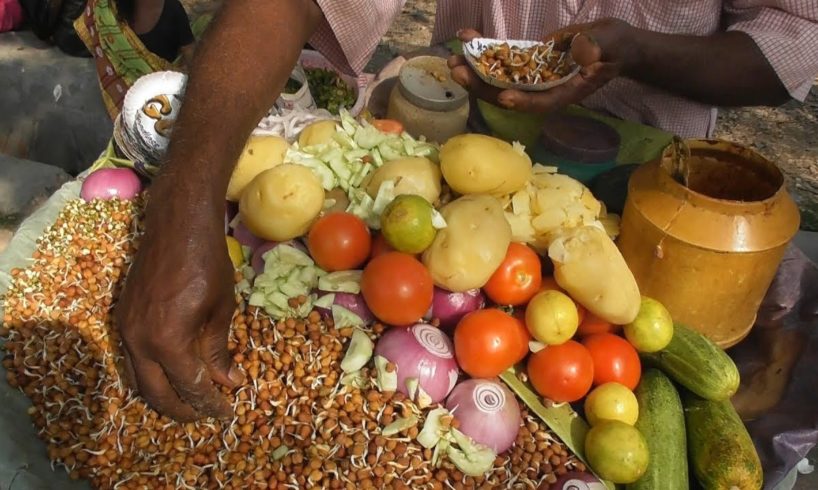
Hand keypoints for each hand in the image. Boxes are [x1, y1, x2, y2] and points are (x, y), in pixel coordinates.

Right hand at [115, 184, 241, 420]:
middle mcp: (139, 341)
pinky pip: (133, 358)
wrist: (177, 226)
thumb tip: (228, 382)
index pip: (188, 386)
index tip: (226, 412)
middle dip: (182, 409)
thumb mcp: (221, 309)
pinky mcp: (122, 318)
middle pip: (156, 393)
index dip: (209, 403)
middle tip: (205, 414)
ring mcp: (126, 329)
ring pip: (140, 379)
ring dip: (163, 394)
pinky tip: (171, 373)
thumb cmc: (207, 264)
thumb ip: (218, 350)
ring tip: (190, 400)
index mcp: (168, 341)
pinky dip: (152, 373)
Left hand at [448, 18, 634, 112]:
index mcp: (565, 92)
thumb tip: (581, 49)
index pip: (542, 102)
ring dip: (474, 70)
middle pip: (509, 94)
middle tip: (457, 72)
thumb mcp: (612, 44)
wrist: (613, 45)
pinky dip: (483, 50)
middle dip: (482, 85)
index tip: (505, 97)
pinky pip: (501, 60)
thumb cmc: (617, 48)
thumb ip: (597, 49)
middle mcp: (543, 89)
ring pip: (499, 80)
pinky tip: (466, 36)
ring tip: (453, 58)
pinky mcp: (526, 63)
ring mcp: (532, 77)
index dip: (523, 101)